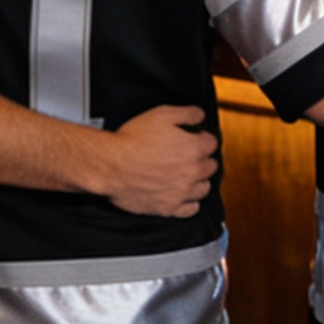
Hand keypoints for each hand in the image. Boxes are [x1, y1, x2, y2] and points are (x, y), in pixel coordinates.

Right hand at [93, 105, 217, 217]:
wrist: (111, 165)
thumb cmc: (132, 141)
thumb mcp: (161, 114)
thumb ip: (187, 113)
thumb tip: (199, 115)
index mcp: (194, 149)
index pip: (211, 144)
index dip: (202, 138)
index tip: (195, 138)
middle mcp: (192, 172)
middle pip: (210, 166)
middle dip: (202, 158)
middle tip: (189, 155)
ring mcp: (181, 192)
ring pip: (204, 188)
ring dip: (199, 180)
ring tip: (187, 174)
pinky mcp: (168, 208)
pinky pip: (191, 209)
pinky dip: (190, 202)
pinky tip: (184, 195)